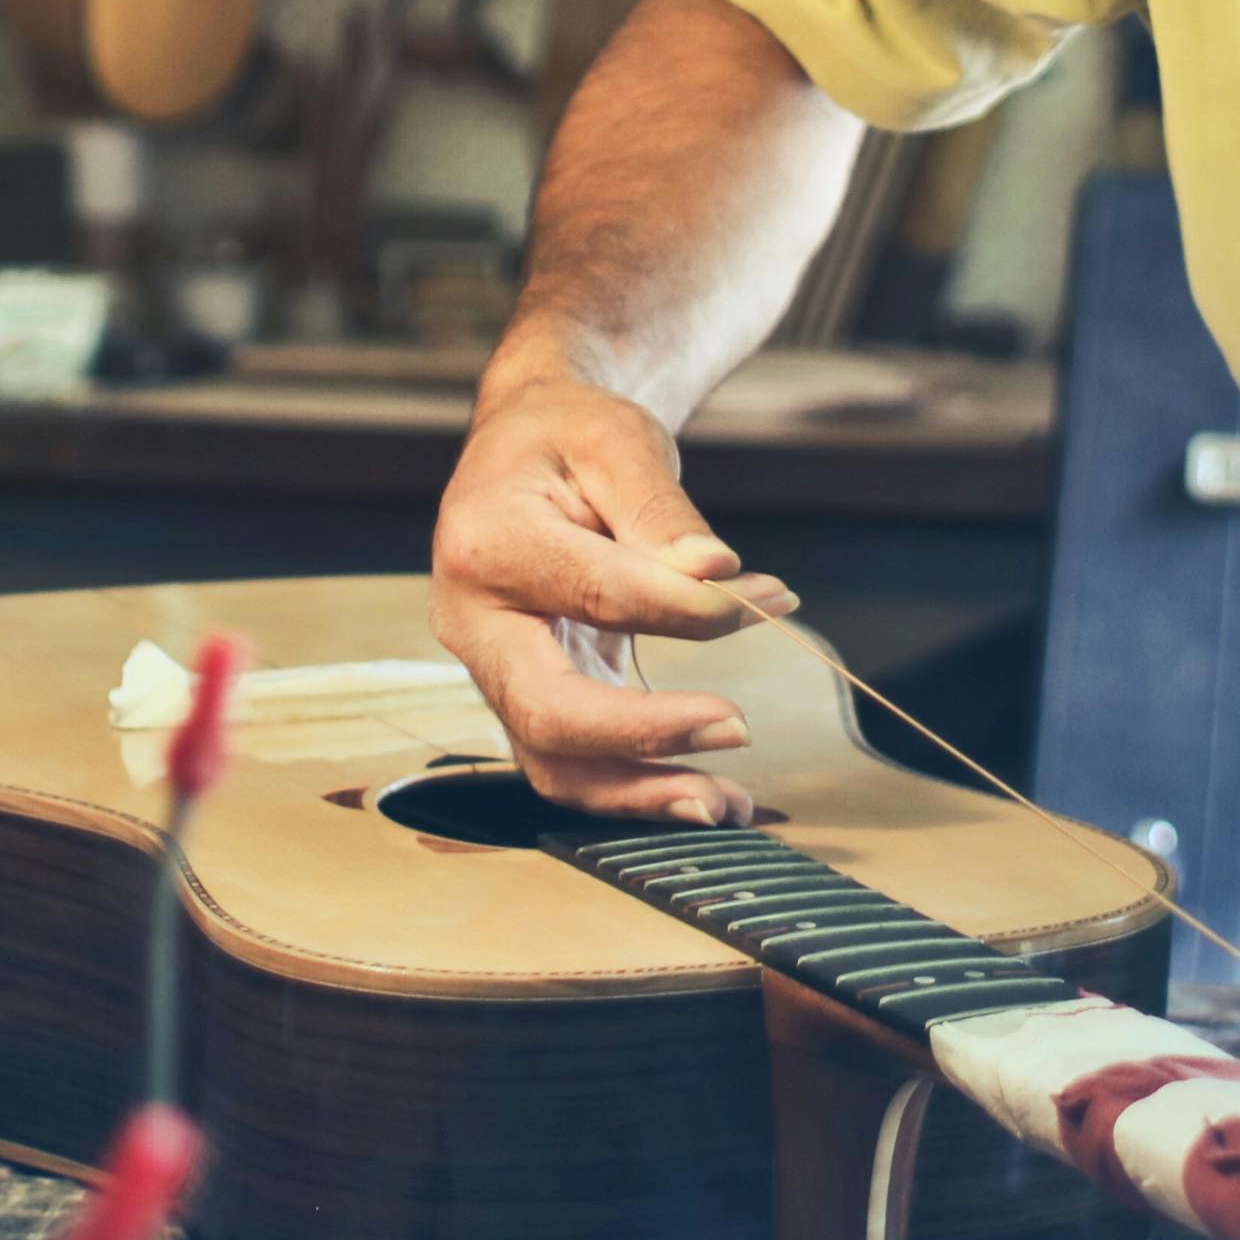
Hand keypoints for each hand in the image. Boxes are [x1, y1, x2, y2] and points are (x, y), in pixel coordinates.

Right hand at [429, 367, 791, 821]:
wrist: (526, 447)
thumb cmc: (571, 436)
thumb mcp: (617, 441)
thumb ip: (661, 511)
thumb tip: (714, 575)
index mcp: (487, 543)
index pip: (600, 595)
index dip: (690, 609)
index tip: (768, 598)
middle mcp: (472, 620)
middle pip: (548, 711)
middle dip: (645, 735)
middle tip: (737, 725)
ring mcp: (490, 668)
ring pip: (551, 762)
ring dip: (641, 793)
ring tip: (727, 803)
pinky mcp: (523, 694)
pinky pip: (569, 763)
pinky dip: (633, 788)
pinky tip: (698, 792)